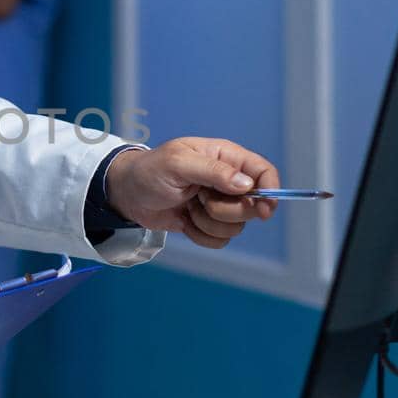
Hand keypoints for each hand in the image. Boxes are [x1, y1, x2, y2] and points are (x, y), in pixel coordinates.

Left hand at [105, 138, 278, 249]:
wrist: (127, 194)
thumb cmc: (150, 170)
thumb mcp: (178, 164)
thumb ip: (213, 172)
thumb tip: (246, 184)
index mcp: (225, 157)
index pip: (263, 172)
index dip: (270, 191)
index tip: (262, 210)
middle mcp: (227, 181)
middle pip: (252, 205)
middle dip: (225, 210)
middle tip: (199, 199)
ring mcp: (218, 203)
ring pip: (236, 227)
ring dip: (208, 223)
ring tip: (188, 207)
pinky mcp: (207, 223)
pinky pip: (220, 240)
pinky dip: (200, 235)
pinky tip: (185, 220)